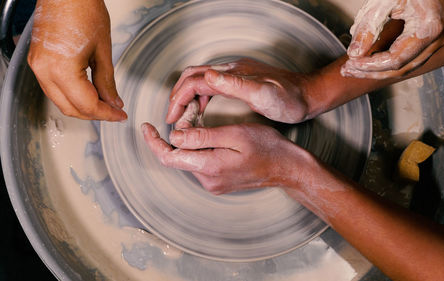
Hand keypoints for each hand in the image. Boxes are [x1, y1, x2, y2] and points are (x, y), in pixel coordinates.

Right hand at [28, 0, 126, 120]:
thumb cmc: (82, 10)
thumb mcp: (103, 51)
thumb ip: (107, 81)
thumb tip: (113, 102)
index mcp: (61, 69)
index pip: (86, 105)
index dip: (106, 114)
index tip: (119, 116)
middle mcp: (44, 71)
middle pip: (70, 108)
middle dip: (94, 114)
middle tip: (114, 112)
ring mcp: (38, 66)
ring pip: (61, 101)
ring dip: (83, 106)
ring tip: (105, 103)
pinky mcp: (38, 61)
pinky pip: (54, 88)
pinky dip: (72, 95)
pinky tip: (89, 92)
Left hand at [141, 122, 312, 194]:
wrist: (286, 167)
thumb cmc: (266, 146)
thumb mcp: (235, 134)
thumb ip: (202, 137)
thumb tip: (174, 137)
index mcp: (209, 167)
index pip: (169, 157)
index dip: (153, 141)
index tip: (146, 126)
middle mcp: (207, 180)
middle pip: (178, 155)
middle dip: (177, 132)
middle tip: (190, 112)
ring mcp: (213, 183)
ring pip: (188, 157)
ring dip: (189, 138)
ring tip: (201, 117)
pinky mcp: (218, 181)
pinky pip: (199, 162)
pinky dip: (198, 146)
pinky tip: (208, 133)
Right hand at [166, 58, 311, 124]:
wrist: (308, 97)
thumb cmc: (288, 99)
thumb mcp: (262, 94)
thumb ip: (235, 84)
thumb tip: (208, 75)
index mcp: (232, 73)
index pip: (194, 81)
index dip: (179, 99)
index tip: (172, 118)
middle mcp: (231, 71)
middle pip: (193, 78)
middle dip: (178, 97)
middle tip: (172, 118)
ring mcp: (236, 76)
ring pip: (201, 83)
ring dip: (188, 99)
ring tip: (183, 119)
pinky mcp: (241, 84)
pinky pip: (212, 89)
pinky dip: (201, 100)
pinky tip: (202, 113)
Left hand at [341, 0, 443, 78]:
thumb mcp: (383, 1)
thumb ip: (368, 27)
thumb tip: (354, 53)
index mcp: (429, 27)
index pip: (396, 59)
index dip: (370, 65)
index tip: (351, 63)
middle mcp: (437, 38)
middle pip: (400, 68)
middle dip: (370, 71)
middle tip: (348, 70)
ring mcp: (436, 40)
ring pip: (404, 67)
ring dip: (377, 70)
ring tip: (354, 68)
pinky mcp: (430, 39)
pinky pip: (407, 58)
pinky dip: (386, 62)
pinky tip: (368, 61)